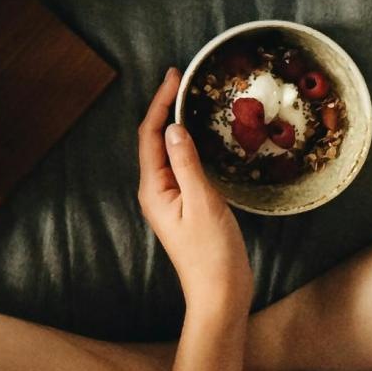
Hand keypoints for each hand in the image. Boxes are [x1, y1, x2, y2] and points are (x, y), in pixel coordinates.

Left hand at [137, 68, 252, 315]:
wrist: (220, 294)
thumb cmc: (211, 253)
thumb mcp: (203, 202)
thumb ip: (187, 163)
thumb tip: (173, 128)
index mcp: (154, 189)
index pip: (150, 135)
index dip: (160, 103)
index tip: (174, 76)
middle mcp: (157, 191)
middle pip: (155, 140)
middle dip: (166, 108)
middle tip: (184, 80)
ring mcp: (171, 199)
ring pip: (169, 152)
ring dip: (177, 125)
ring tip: (192, 99)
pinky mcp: (187, 206)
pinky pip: (183, 166)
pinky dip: (190, 145)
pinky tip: (204, 137)